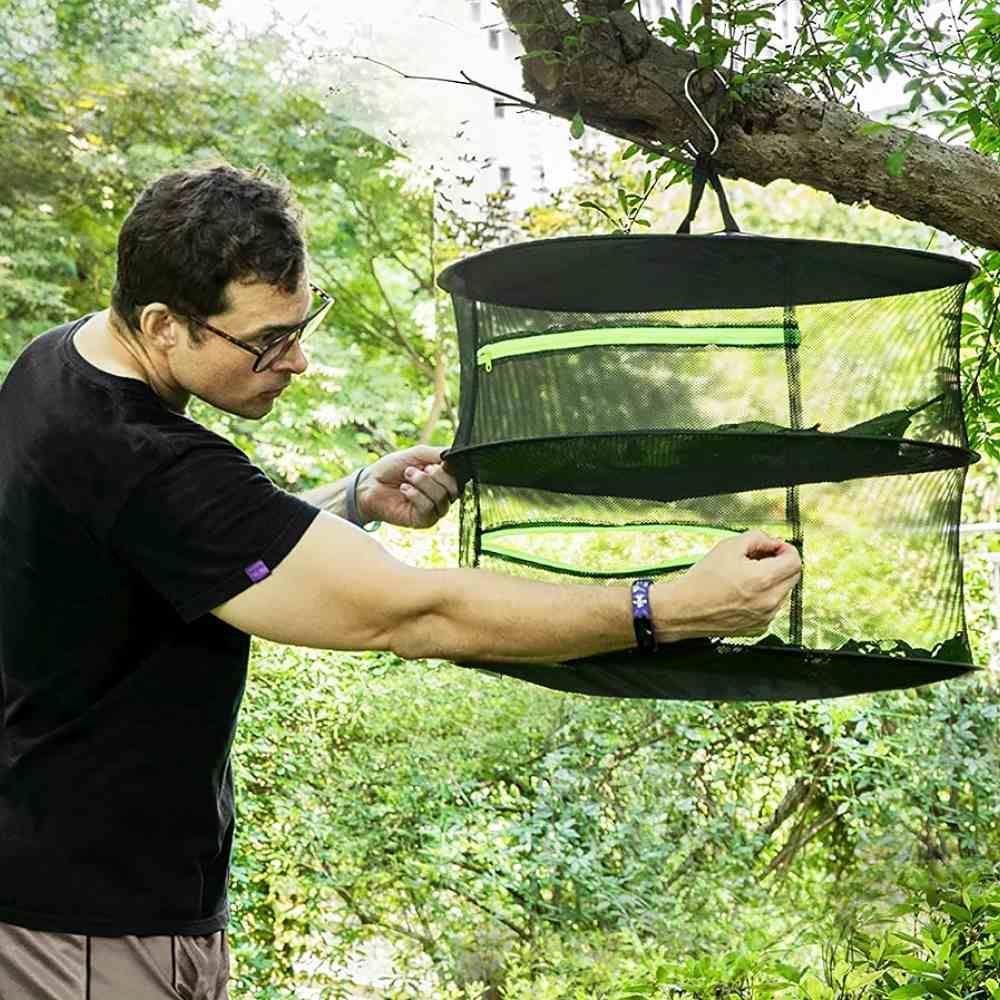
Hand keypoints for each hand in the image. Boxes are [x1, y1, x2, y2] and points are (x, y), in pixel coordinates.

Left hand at [357, 446, 459, 528]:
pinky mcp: (423, 521)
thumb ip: (439, 453)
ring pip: (441, 498)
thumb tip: (456, 455)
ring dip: (422, 483)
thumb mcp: (417, 454)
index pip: (459, 476)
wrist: (370, 484)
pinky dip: (416, 495)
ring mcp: (434, 510)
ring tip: (406, 476)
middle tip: (413, 470)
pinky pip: (428, 508)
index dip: (448, 468)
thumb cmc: (392, 468)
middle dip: (434, 475)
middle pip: (454, 488)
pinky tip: (404, 489)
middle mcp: (442, 496)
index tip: (431, 462)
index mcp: (443, 480)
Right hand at [654, 529, 801, 640]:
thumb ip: (757, 538)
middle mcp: (770, 601)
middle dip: (780, 564)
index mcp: (764, 579)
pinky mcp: (759, 627)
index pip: (795, 561)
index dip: (785, 549)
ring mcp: (766, 617)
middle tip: (760, 558)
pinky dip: (764, 597)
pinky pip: (772, 607)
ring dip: (773, 581)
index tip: (774, 547)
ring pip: (783, 592)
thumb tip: (773, 542)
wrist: (684, 609)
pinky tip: (744, 592)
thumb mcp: (728, 547)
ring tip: (747, 576)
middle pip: (793, 576)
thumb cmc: (702, 580)